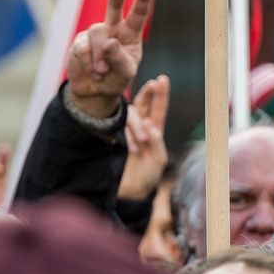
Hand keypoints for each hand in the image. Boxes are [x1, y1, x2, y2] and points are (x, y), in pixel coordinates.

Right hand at [66, 0, 153, 118]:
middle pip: (114, 7)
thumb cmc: (116, 79)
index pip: (139, 14)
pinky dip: (88, 62)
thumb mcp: (125, 73)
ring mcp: (96, 34)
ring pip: (97, 32)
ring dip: (100, 54)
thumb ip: (119, 58)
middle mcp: (114, 29)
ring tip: (102, 71)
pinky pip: (83, 47)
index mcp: (131, 34)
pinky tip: (92, 70)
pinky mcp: (80, 41)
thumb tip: (109, 42)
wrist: (94, 91)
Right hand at [118, 75, 169, 200]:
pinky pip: (117, 128)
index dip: (160, 94)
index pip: (158, 109)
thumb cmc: (146, 177)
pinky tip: (132, 148)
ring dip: (137, 126)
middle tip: (152, 87)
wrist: (128, 193)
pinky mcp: (112, 138)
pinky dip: (127, 135)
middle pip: (141, 104)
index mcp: (154, 132)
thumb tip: (150, 124)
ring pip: (129, 116)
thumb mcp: (158, 160)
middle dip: (147, 93)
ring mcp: (124, 133)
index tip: (162, 79)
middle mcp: (139, 129)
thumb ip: (158, 142)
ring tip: (141, 145)